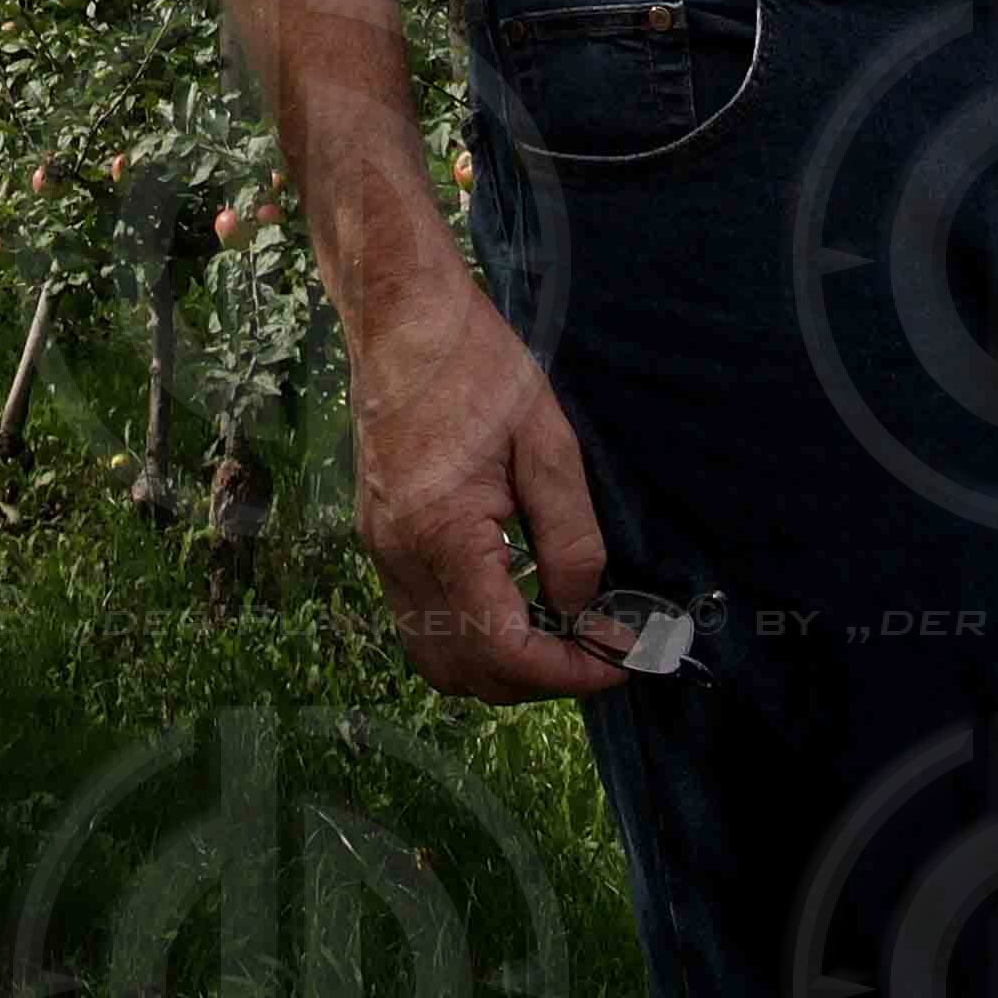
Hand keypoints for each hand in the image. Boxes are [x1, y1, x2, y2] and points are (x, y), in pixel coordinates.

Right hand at [346, 277, 627, 700]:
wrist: (401, 318)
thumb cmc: (478, 365)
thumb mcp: (548, 442)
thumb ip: (570, 536)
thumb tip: (580, 609)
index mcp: (441, 531)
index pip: (504, 648)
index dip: (567, 671)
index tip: (619, 658)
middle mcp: (399, 555)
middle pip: (465, 670)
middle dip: (536, 679)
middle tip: (595, 650)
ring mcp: (380, 550)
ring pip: (434, 656)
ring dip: (498, 666)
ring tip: (556, 636)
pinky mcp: (378, 539)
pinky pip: (419, 621)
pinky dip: (468, 637)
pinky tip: (514, 604)